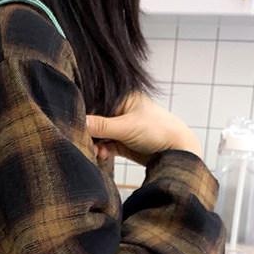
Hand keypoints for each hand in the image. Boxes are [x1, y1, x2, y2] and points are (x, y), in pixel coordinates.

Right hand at [86, 91, 201, 165]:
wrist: (176, 152)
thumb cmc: (158, 130)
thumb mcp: (126, 126)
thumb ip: (101, 126)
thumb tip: (78, 122)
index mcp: (122, 97)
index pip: (96, 104)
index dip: (85, 116)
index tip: (77, 127)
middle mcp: (120, 110)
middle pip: (96, 121)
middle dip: (90, 134)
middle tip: (85, 143)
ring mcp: (121, 127)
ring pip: (100, 136)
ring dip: (96, 145)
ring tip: (95, 152)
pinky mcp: (123, 142)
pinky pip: (106, 146)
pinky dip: (103, 151)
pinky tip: (103, 155)